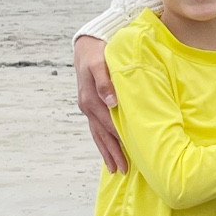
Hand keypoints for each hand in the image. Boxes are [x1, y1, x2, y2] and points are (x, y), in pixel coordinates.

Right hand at [75, 34, 126, 173]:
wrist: (86, 45)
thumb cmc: (97, 53)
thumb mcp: (99, 63)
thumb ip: (105, 82)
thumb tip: (111, 102)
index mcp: (91, 100)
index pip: (108, 125)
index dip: (119, 141)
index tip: (129, 155)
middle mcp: (87, 107)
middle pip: (102, 135)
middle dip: (113, 153)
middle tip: (123, 170)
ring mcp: (88, 107)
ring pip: (98, 134)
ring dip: (106, 151)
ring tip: (115, 168)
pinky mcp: (90, 105)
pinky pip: (96, 127)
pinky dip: (102, 141)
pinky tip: (107, 150)